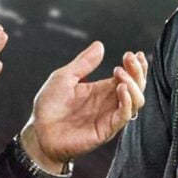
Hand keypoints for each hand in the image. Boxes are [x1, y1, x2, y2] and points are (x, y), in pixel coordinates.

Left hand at [20, 42, 147, 171]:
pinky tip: (121, 88)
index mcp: (102, 89)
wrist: (39, 132)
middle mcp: (109, 102)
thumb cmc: (49, 106)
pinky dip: (127, 101)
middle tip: (130, 58)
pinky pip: (124, 116)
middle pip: (137, 87)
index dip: (136, 66)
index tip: (134, 53)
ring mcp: (109, 116)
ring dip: (134, 85)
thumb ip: (83, 63)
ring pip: (136, 101)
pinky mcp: (105, 130)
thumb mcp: (64, 77)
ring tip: (120, 73)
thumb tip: (100, 45)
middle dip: (138, 71)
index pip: (128, 76)